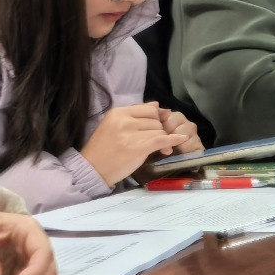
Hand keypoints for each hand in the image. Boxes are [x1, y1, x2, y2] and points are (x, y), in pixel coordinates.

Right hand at [81, 103, 198, 185]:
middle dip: (159, 130)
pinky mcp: (138, 147)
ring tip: (158, 149)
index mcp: (118, 112)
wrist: (92, 169)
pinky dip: (174, 139)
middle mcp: (125, 120)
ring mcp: (131, 133)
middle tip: (156, 141)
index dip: (156, 118)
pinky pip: (162, 139)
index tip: (156, 128)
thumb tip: (157, 105)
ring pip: (159, 130)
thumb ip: (135, 115)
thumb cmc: (103, 149)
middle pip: (155, 120)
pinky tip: (181, 139)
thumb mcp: (114, 126)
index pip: (148, 109)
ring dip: (162, 140)